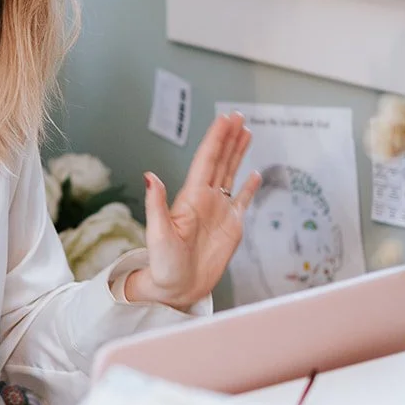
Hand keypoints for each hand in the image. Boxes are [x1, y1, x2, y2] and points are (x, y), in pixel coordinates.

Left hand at [124, 113, 260, 309]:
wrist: (175, 288)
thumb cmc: (163, 264)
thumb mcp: (158, 233)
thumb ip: (156, 204)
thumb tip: (150, 176)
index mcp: (191, 197)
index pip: (206, 160)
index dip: (216, 138)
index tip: (225, 119)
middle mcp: (206, 199)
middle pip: (221, 161)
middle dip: (229, 138)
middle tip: (238, 116)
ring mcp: (219, 211)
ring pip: (231, 174)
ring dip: (238, 153)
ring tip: (246, 133)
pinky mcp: (231, 227)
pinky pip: (242, 201)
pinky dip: (249, 187)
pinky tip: (254, 173)